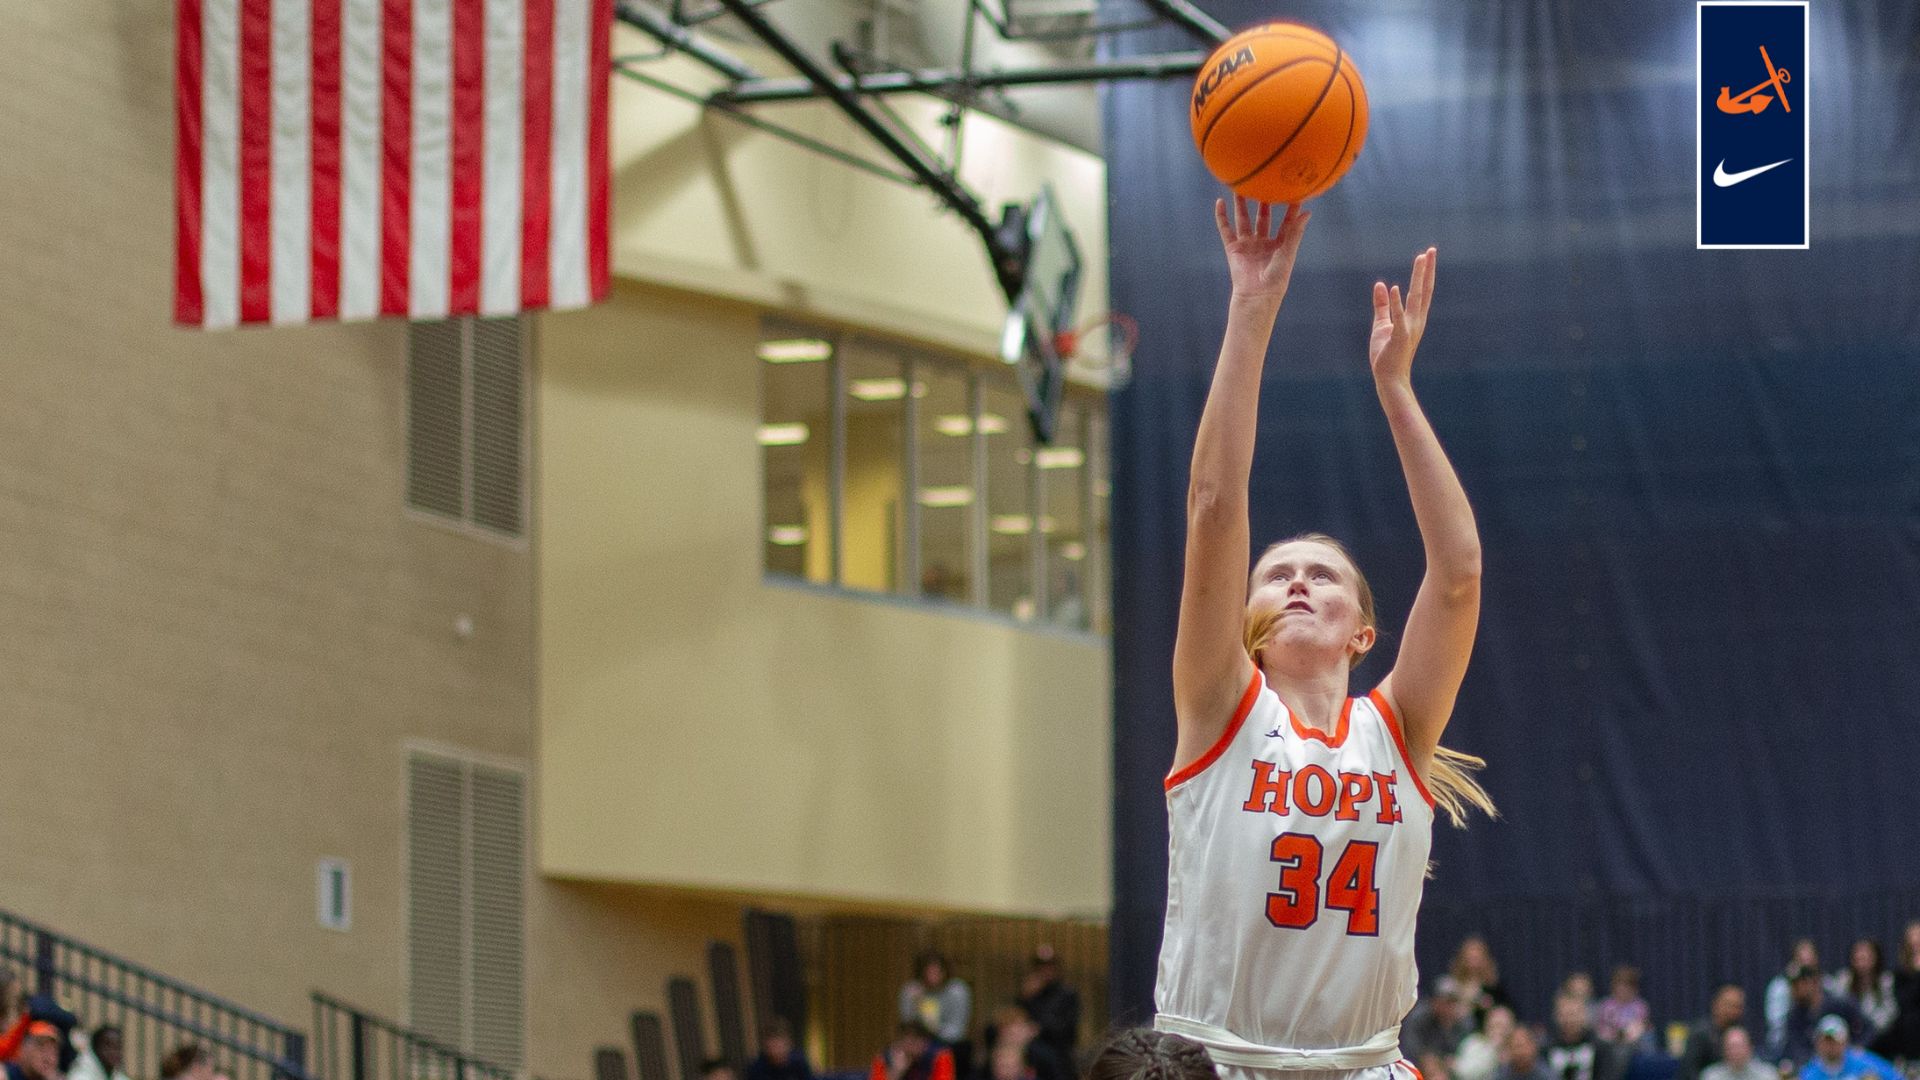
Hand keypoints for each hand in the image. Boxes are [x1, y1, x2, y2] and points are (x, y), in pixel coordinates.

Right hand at [1215, 197, 1309, 303]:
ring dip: (1242, 204)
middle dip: (1263, 201)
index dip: (1290, 207)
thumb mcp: (1288, 252)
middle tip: (1265, 184)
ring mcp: (1247, 244)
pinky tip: (1220, 202)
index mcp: (1279, 244)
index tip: (1293, 191)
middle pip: (1262, 217)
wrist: (1256, 294)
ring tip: (1241, 187)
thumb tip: (1307, 212)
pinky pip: (1226, 229)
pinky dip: (1221, 216)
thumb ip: (1295, 232)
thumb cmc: (1276, 277)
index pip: (1286, 221)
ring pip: (1244, 219)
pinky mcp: (1233, 248)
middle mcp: (1263, 242)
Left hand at [1369, 247, 1436, 384]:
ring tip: (1420, 259)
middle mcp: (1416, 320)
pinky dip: (1397, 303)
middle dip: (1427, 270)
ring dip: (1418, 278)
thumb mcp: (1382, 324)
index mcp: (1414, 317)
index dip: (1425, 273)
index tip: (1427, 255)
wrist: (1390, 378)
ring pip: (1415, 298)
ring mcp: (1410, 328)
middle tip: (1431, 250)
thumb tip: (1380, 284)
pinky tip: (1395, 288)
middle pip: (1423, 290)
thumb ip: (1382, 305)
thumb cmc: (1387, 354)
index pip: (1422, 291)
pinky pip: (1398, 317)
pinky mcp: (1399, 336)